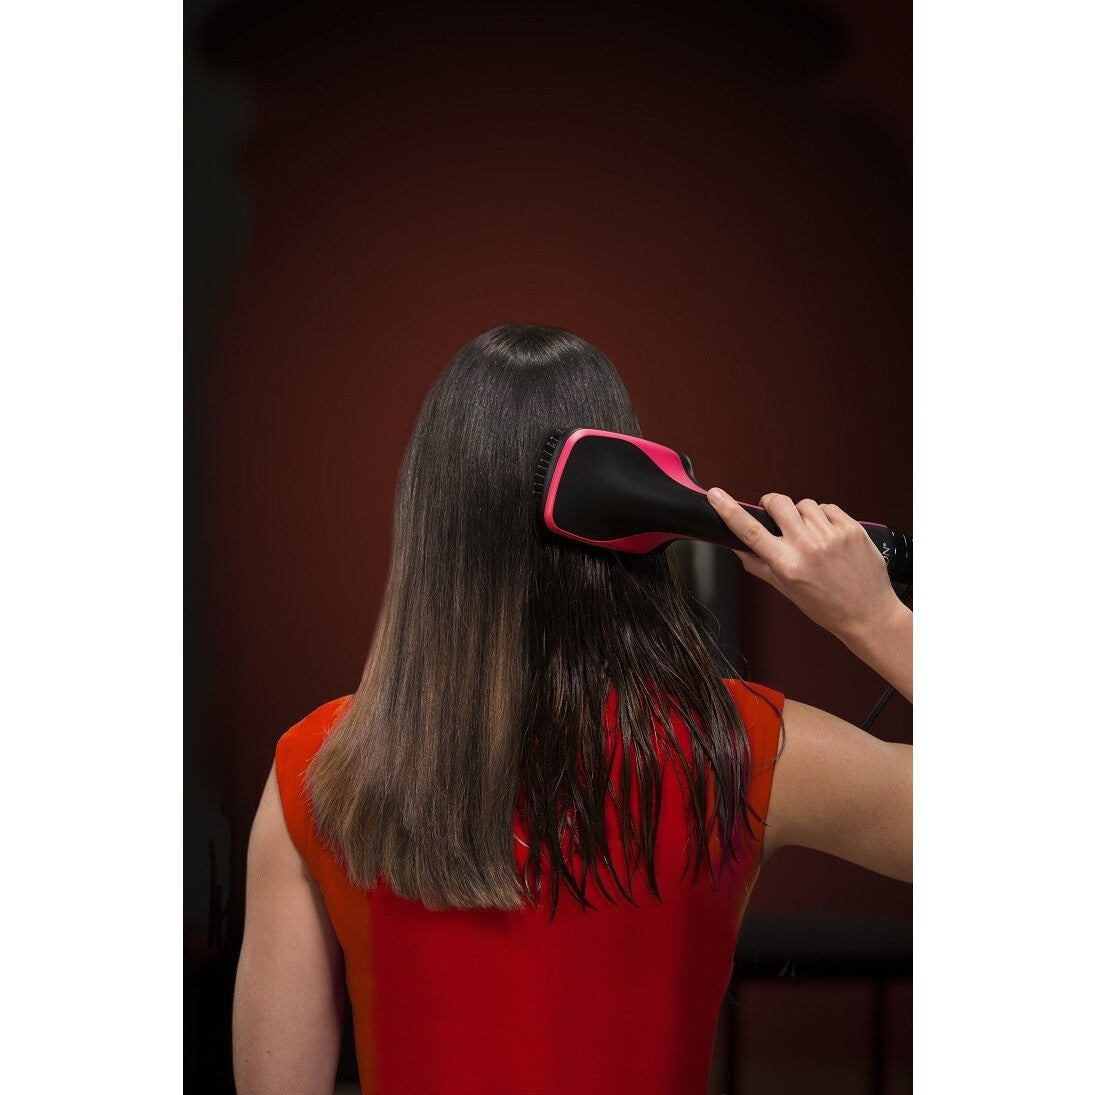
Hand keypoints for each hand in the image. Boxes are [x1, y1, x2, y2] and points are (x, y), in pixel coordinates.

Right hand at [705, 488, 902, 646]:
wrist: (868, 613)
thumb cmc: (829, 608)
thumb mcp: (788, 591)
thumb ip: (761, 567)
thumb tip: (739, 549)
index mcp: (787, 565)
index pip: (750, 531)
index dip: (729, 510)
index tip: (716, 496)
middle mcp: (808, 547)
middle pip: (778, 503)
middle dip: (772, 503)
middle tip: (775, 514)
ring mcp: (831, 535)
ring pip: (804, 504)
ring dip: (801, 514)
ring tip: (811, 534)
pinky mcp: (851, 528)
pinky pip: (828, 507)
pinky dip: (824, 517)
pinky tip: (828, 535)